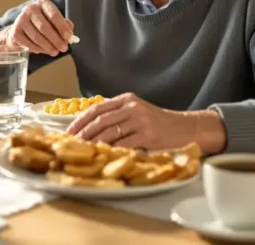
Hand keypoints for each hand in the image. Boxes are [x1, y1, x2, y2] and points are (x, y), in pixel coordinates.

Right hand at [0, 0, 73, 55]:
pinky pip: (28, 44)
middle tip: (64, 48)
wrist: (21, 30)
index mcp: (43, 3)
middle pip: (45, 27)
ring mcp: (20, 20)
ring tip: (55, 52)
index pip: (54, 15)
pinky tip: (43, 51)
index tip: (69, 37)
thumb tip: (70, 35)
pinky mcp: (15, 32)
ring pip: (37, 37)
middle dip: (56, 40)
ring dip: (48, 47)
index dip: (62, 27)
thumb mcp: (54, 22)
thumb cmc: (42, 25)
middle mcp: (30, 9)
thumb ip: (64, 26)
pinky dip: (38, 49)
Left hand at [65, 93, 226, 153]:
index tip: (68, 132)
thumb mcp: (138, 112)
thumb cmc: (160, 124)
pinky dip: (110, 150)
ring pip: (108, 133)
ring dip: (92, 144)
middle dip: (82, 134)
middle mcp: (132, 107)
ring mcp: (140, 120)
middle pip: (99, 120)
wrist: (186, 128)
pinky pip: (123, 144)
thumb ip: (118, 116)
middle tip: (70, 145)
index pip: (97, 109)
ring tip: (81, 152)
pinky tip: (101, 156)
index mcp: (127, 99)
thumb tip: (90, 129)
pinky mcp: (147, 134)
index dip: (80, 121)